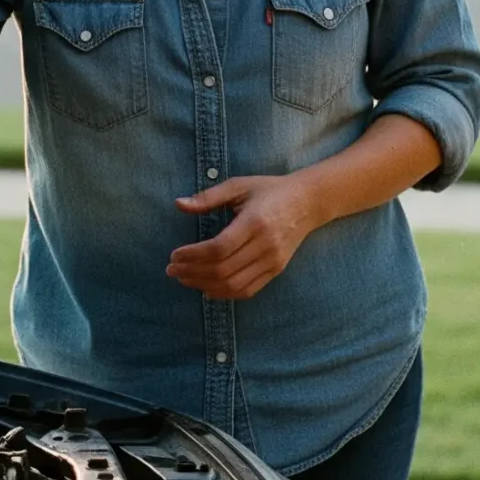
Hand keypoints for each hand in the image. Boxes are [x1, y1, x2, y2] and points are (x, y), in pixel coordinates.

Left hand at [168, 175, 324, 299]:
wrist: (307, 202)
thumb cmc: (269, 190)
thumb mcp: (238, 185)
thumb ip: (208, 197)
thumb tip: (178, 204)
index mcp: (255, 222)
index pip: (219, 248)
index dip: (193, 255)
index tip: (174, 255)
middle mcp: (265, 245)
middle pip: (223, 270)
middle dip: (192, 273)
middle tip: (172, 269)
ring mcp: (273, 261)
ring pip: (233, 284)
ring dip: (204, 285)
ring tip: (184, 279)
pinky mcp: (276, 271)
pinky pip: (247, 290)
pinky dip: (224, 293)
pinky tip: (206, 289)